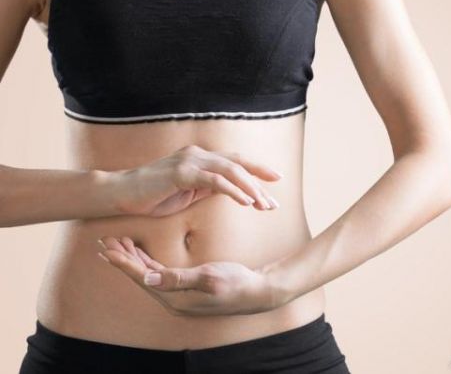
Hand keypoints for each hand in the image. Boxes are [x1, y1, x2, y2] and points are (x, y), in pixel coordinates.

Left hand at [97, 236, 290, 315]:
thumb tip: (147, 279)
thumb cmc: (236, 284)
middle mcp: (172, 298)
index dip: (123, 262)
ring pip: (148, 274)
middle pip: (140, 276)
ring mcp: (179, 294)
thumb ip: (178, 279)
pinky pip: (160, 273)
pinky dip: (147, 261)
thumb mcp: (209, 278)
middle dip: (122, 258)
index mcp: (174, 298)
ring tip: (118, 242)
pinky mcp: (186, 286)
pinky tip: (141, 252)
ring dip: (133, 258)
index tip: (106, 248)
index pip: (141, 278)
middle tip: (105, 240)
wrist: (257, 292)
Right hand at [111, 145, 281, 216]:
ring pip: (230, 171)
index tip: (275, 181)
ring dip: (251, 188)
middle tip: (275, 201)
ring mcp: (190, 161)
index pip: (235, 162)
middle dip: (260, 181)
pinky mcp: (182, 172)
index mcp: (201, 158)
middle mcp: (198, 154)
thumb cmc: (153, 196)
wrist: (122, 193)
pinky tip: (246, 202)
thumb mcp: (189, 192)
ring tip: (265, 205)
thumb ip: (209, 188)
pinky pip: (214, 181)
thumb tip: (233, 191)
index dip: (257, 169)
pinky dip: (233, 191)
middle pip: (238, 164)